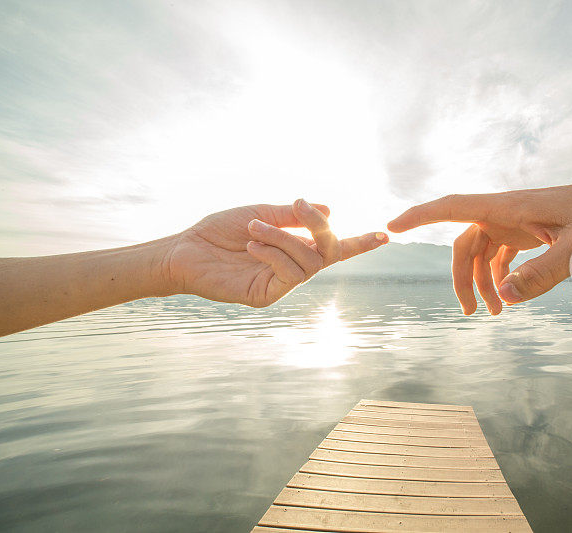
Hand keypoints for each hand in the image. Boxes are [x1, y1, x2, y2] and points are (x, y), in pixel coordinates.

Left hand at [165, 199, 387, 306]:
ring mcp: (281, 283)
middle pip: (328, 251)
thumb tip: (331, 209)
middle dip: (318, 226)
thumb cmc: (220, 230)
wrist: (185, 250)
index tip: (386, 234)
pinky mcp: (267, 296)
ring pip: (308, 262)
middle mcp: (293, 266)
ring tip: (254, 227)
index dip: (360, 243)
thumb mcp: (260, 212)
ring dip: (283, 237)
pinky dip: (274, 252)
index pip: (333, 246)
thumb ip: (293, 215)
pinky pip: (289, 274)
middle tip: (299, 206)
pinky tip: (252, 244)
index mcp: (295, 246)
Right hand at [387, 176, 571, 313]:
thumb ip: (544, 273)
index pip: (451, 208)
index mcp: (508, 208)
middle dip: (461, 278)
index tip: (392, 226)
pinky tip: (512, 297)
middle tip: (471, 313)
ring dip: (483, 282)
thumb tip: (505, 297)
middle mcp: (505, 213)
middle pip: (465, 244)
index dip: (419, 216)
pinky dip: (501, 276)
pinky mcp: (529, 231)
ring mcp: (516, 222)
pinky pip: (502, 255)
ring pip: (482, 253)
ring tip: (496, 313)